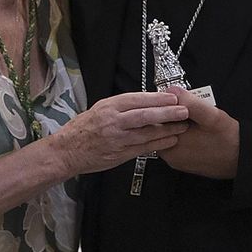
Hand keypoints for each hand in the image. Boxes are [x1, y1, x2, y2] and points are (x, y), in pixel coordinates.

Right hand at [48, 92, 187, 175]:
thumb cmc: (82, 129)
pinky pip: (144, 148)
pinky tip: (170, 140)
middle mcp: (113, 122)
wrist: (66, 151)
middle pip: (145, 115)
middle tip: (184, 110)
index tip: (172, 96)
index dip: (157, 98)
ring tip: (182, 126)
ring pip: (147, 133)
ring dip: (167, 129)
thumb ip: (120, 107)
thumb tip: (145, 101)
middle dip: (167, 112)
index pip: (137, 99)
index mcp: (108, 107)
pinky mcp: (120, 154)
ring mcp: (117, 139)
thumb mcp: (99, 109)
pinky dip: (159, 144)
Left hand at [157, 85, 239, 179]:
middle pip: (162, 128)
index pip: (156, 121)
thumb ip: (189, 103)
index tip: (176, 100)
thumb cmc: (228, 140)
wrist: (243, 159)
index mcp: (171, 145)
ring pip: (170, 135)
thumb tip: (171, 91)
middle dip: (172, 115)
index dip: (165, 107)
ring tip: (195, 118)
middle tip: (189, 108)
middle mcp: (170, 156)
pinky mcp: (185, 163)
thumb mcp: (210, 116)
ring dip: (178, 124)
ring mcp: (177, 161)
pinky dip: (184, 135)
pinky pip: (179, 144)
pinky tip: (197, 130)